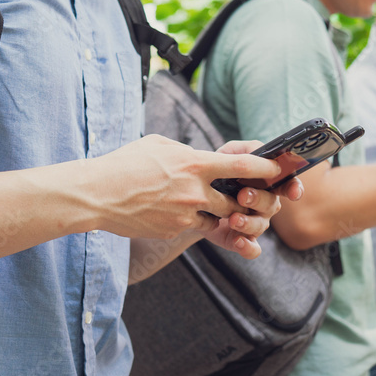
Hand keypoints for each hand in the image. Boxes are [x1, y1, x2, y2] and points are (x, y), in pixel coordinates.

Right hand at [91, 135, 295, 252]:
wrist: (97, 194)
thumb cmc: (125, 163)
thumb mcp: (158, 145)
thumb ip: (185, 152)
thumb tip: (199, 156)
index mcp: (195, 164)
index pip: (242, 165)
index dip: (265, 168)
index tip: (277, 168)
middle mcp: (195, 191)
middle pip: (235, 200)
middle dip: (241, 200)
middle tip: (241, 195)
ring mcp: (185, 214)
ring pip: (215, 216)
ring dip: (214, 211)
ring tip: (196, 201)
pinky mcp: (174, 230)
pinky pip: (192, 226)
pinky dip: (188, 219)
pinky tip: (167, 210)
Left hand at [202, 140, 303, 258]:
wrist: (190, 195)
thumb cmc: (216, 171)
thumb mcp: (229, 154)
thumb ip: (247, 150)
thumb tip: (264, 154)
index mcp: (266, 183)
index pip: (288, 185)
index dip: (294, 188)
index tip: (293, 192)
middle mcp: (264, 205)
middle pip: (272, 204)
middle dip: (259, 199)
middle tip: (242, 195)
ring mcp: (254, 223)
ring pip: (261, 226)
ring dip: (249, 222)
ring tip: (233, 218)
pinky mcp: (240, 240)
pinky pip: (252, 249)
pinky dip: (247, 247)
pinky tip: (238, 240)